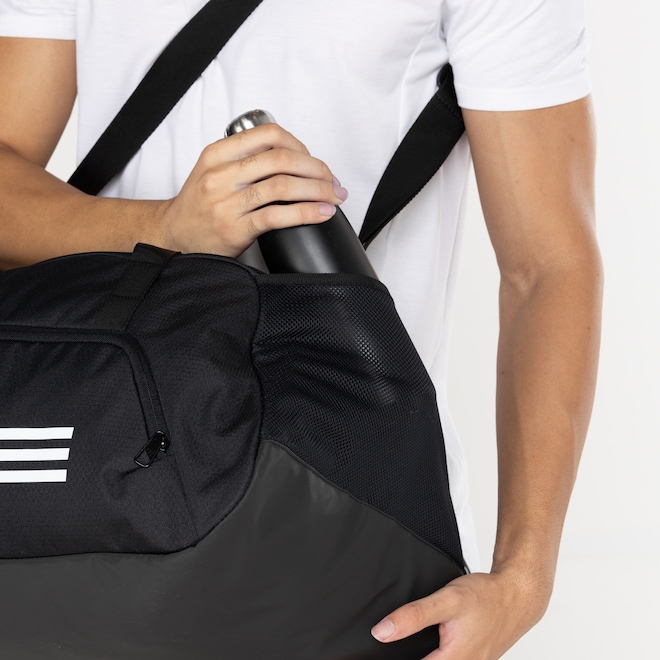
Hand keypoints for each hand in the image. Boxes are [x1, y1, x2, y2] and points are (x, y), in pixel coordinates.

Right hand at [157, 122, 346, 256]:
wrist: (173, 236)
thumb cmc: (199, 206)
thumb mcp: (213, 170)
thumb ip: (246, 159)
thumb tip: (294, 158)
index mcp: (217, 153)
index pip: (268, 135)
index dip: (300, 146)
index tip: (315, 162)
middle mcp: (221, 175)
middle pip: (281, 159)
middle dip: (317, 170)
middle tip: (333, 182)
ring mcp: (226, 202)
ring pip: (282, 186)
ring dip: (317, 191)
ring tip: (334, 198)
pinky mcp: (234, 229)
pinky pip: (277, 216)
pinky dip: (306, 213)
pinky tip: (321, 214)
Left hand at [370, 570, 550, 658]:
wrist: (517, 596)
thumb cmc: (486, 597)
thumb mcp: (446, 600)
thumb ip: (414, 616)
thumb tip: (381, 632)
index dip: (391, 659)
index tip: (368, 656)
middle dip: (406, 655)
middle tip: (390, 639)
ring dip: (420, 654)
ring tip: (403, 642)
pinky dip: (434, 654)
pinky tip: (427, 643)